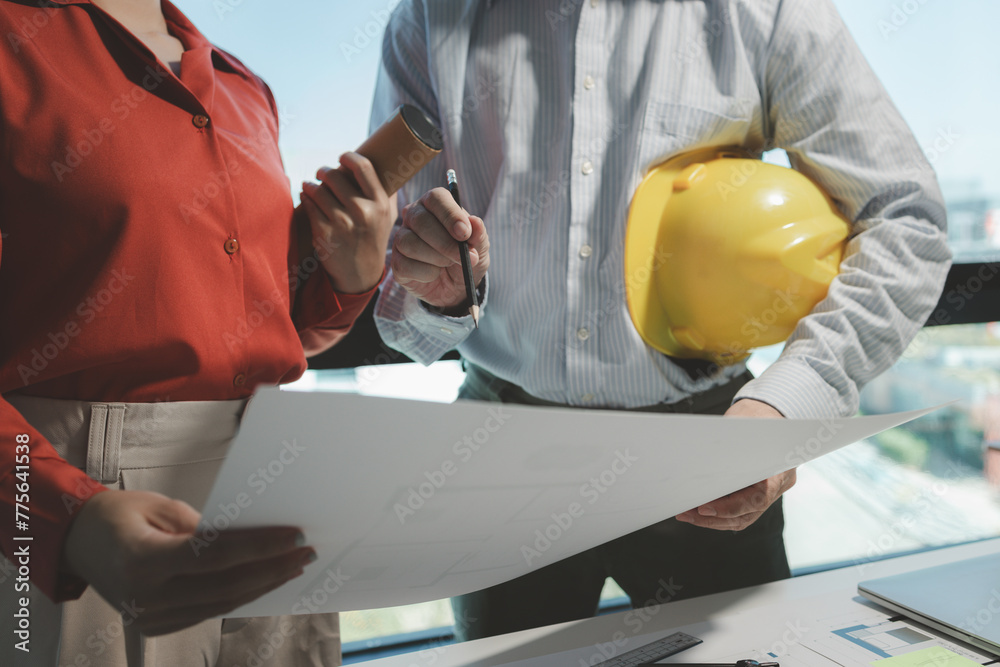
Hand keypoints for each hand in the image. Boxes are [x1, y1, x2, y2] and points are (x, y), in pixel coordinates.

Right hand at [62, 489, 313, 636]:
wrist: (76, 542)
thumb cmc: (118, 515)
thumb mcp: (160, 507)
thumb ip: (203, 527)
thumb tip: (252, 536)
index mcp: (142, 562)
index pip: (216, 557)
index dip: (260, 547)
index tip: (295, 536)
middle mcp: (146, 597)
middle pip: (226, 585)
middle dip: (272, 568)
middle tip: (306, 551)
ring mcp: (150, 617)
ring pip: (222, 603)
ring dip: (263, 584)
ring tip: (294, 565)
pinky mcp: (156, 625)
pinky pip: (208, 611)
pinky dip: (240, 595)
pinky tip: (265, 580)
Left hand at [300, 152, 395, 293]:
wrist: (359, 275)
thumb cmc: (373, 241)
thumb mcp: (387, 218)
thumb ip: (388, 194)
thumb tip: (389, 167)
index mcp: (379, 204)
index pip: (362, 167)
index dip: (348, 157)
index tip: (342, 158)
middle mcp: (362, 212)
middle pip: (335, 176)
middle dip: (324, 171)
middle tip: (322, 173)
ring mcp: (342, 223)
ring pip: (318, 189)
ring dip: (311, 184)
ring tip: (310, 185)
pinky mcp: (324, 233)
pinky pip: (309, 205)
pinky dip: (305, 197)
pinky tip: (306, 196)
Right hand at [390, 187, 489, 309]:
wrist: (456, 287)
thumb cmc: (466, 259)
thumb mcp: (479, 248)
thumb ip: (478, 235)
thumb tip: (475, 222)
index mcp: (435, 204)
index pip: (436, 198)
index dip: (450, 215)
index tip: (464, 234)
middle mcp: (414, 216)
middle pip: (421, 220)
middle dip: (445, 243)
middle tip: (462, 257)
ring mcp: (402, 238)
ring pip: (410, 243)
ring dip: (436, 258)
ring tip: (449, 264)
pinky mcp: (396, 262)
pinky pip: (405, 264)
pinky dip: (426, 273)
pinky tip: (435, 274)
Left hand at [675, 399, 795, 530]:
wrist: (769, 413)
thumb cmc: (756, 418)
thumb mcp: (743, 425)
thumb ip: (727, 446)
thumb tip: (698, 462)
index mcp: (779, 469)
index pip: (757, 498)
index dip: (730, 508)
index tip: (704, 508)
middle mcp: (779, 484)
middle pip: (746, 514)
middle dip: (714, 518)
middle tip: (687, 513)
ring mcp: (771, 491)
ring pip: (742, 518)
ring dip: (712, 520)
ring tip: (687, 514)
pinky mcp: (758, 491)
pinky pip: (740, 512)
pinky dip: (718, 514)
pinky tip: (698, 511)